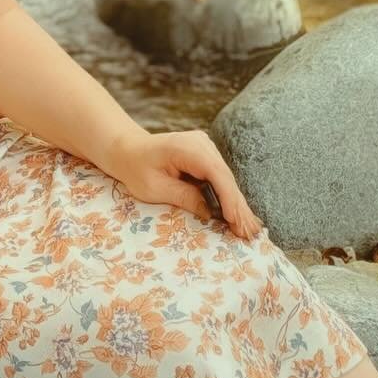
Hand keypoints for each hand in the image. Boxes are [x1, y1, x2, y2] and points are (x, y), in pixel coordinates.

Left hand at [103, 128, 264, 239]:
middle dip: (237, 207)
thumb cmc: (136, 169)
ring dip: (236, 205)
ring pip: (226, 180)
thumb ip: (184, 197)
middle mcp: (202, 144)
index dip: (228, 199)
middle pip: (226, 178)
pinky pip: (220, 179)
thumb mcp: (155, 188)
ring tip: (248, 229)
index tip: (235, 221)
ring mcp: (206, 148)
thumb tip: (211, 213)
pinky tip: (238, 216)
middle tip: (249, 233)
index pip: (216, 174)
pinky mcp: (206, 156)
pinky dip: (228, 197)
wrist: (128, 150)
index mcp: (188, 148)